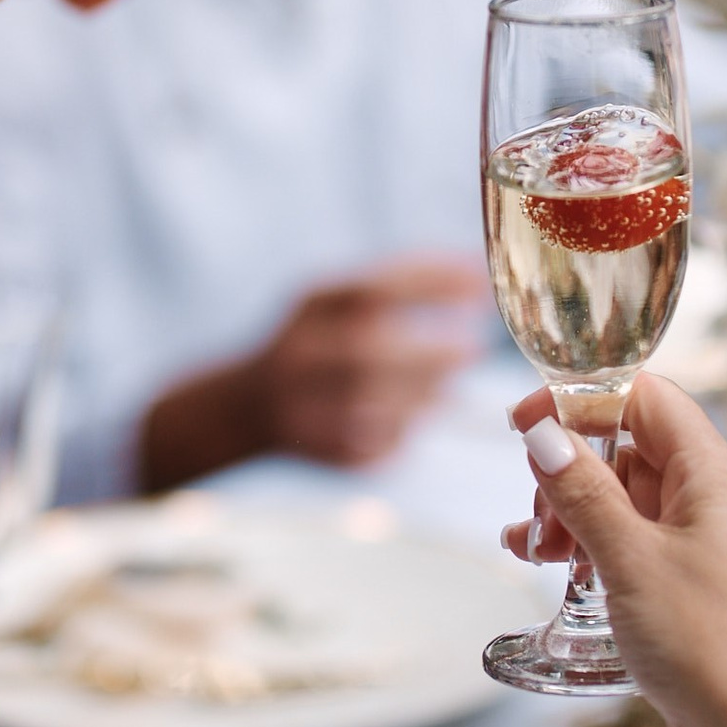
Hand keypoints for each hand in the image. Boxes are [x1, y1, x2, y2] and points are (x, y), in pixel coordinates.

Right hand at [140, 258, 487, 490]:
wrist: (248, 404)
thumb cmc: (318, 341)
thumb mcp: (338, 301)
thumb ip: (396, 286)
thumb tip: (474, 277)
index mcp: (311, 306)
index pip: (373, 288)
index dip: (431, 284)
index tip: (478, 285)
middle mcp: (299, 352)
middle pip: (366, 351)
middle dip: (429, 352)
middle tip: (474, 349)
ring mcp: (299, 403)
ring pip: (371, 405)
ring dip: (423, 397)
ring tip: (448, 389)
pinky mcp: (313, 449)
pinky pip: (371, 446)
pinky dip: (401, 434)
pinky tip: (412, 420)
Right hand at [504, 377, 726, 726]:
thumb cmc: (710, 646)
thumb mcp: (630, 560)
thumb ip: (583, 492)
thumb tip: (543, 432)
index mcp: (713, 474)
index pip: (645, 399)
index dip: (582, 400)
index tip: (523, 423)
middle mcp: (715, 502)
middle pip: (631, 448)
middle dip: (571, 469)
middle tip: (535, 513)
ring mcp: (705, 548)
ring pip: (627, 502)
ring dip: (574, 513)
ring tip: (531, 547)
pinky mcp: (691, 591)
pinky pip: (634, 548)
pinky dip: (592, 550)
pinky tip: (552, 570)